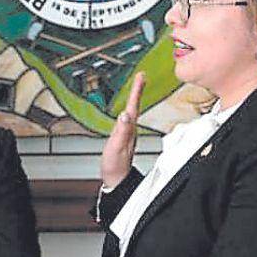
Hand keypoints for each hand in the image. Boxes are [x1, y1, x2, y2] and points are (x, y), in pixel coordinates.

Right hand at [100, 71, 143, 189]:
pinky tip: (127, 108)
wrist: (116, 180)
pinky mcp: (124, 137)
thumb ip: (120, 132)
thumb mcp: (115, 148)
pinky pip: (128, 119)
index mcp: (129, 129)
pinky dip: (129, 109)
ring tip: (135, 87)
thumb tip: (125, 115)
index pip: (134, 106)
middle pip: (135, 106)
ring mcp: (128, 134)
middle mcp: (130, 130)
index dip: (137, 90)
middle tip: (140, 76)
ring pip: (133, 111)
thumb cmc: (115, 166)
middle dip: (138, 90)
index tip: (141, 76)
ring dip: (134, 98)